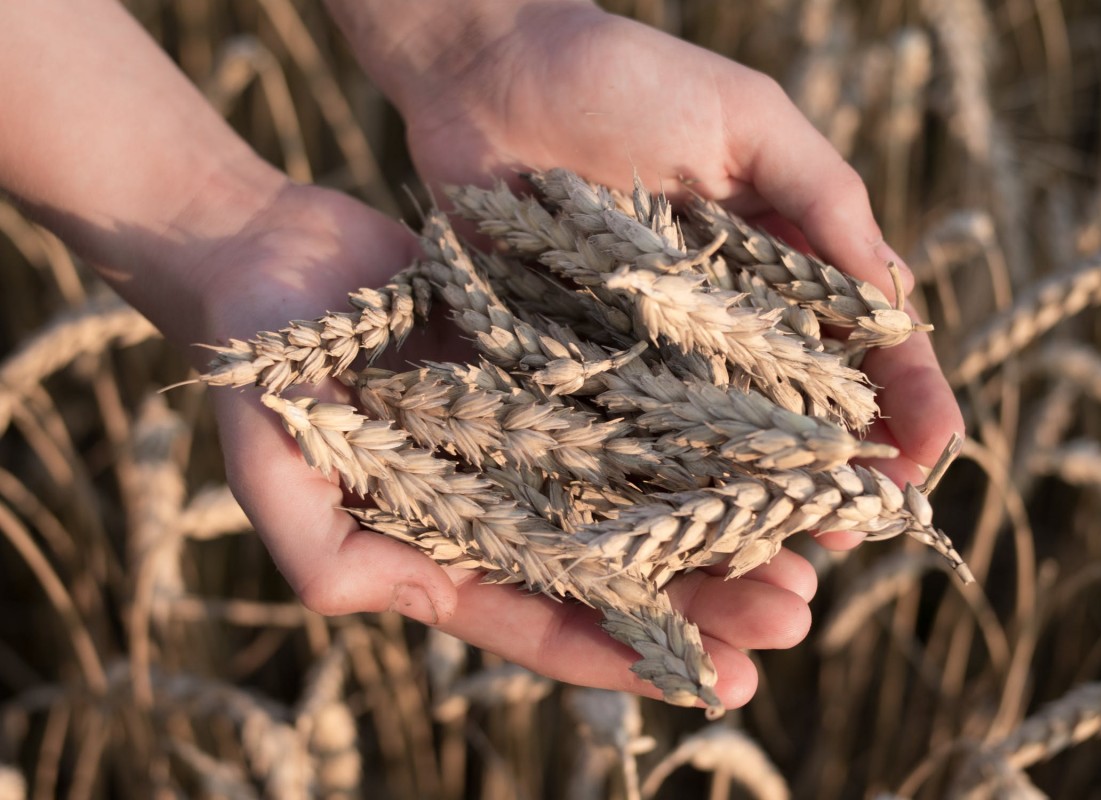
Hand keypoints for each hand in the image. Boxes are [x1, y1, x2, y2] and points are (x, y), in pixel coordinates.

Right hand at [195, 182, 813, 708]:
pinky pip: (636, 408)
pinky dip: (698, 432)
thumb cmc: (260, 368)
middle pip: (622, 567)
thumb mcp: (275, 468)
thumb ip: (322, 550)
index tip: (723, 682)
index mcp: (447, 550)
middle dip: (708, 599)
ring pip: (645, 494)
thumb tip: (392, 603)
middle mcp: (505, 503)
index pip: (551, 619)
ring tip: (807, 549)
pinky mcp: (554, 369)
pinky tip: (764, 443)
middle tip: (795, 614)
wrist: (272, 259)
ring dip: (722, 525)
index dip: (633, 658)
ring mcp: (535, 437)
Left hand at [333, 0, 964, 535]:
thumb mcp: (749, 121)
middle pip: (795, 410)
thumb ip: (823, 200)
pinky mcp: (572, 365)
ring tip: (787, 549)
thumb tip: (898, 297)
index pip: (860, 341)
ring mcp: (648, 350)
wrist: (490, 74)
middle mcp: (720, 320)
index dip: (903, 396)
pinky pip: (620, 434)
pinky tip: (678, 530)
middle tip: (864, 525)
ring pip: (715, 441)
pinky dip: (651, 483)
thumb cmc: (629, 77)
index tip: (931, 452)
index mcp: (778, 263)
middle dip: (836, 469)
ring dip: (756, 497)